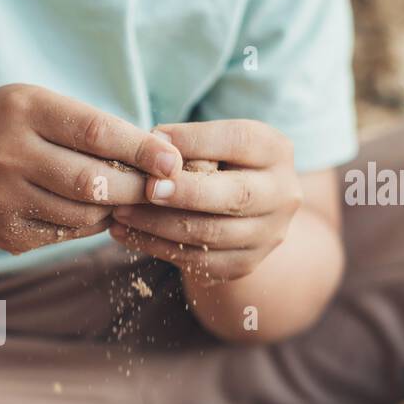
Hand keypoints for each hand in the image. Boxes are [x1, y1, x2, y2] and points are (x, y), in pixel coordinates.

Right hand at [0, 84, 181, 253]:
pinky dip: (85, 225)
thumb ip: (89, 127)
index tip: (172, 161)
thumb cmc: (4, 126)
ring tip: (126, 198)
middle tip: (159, 189)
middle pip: (93, 181)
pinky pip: (62, 234)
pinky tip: (89, 212)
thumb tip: (158, 160)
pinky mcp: (2, 233)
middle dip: (135, 188)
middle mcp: (8, 153)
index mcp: (23, 110)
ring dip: (113, 209)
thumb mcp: (37, 106)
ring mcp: (1, 197)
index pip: (95, 132)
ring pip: (81, 213)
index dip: (141, 149)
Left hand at [109, 119, 301, 281]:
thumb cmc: (216, 165)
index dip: (196, 140)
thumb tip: (151, 140)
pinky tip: (125, 234)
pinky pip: (196, 260)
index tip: (153, 139)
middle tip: (145, 188)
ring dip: (159, 224)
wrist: (242, 215)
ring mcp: (267, 234)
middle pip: (235, 195)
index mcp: (276, 151)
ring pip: (210, 234)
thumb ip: (188, 143)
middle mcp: (283, 194)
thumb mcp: (212, 144)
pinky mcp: (243, 264)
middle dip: (185, 192)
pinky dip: (155, 246)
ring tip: (120, 212)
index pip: (240, 141)